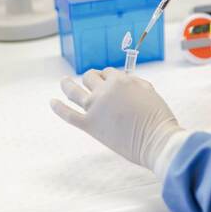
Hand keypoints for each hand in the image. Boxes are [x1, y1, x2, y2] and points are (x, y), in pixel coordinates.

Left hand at [50, 68, 186, 174]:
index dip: (107, 76)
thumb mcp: (150, 92)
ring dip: (66, 84)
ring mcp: (95, 107)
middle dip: (90, 78)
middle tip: (90, 83)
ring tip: (63, 81)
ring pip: (74, 91)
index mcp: (121, 80)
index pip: (108, 72)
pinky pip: (68, 114)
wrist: (156, 139)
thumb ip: (135, 84)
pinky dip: (58, 108)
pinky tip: (52, 102)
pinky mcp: (89, 125)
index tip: (108, 81)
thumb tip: (127, 80)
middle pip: (89, 78)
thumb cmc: (158, 118)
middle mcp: (105, 90)